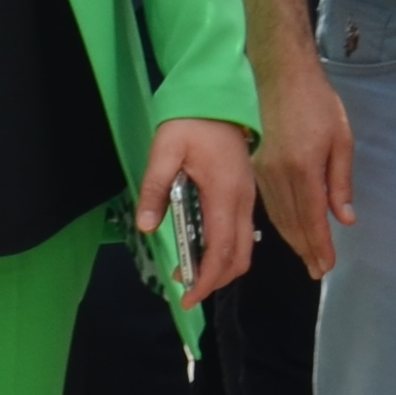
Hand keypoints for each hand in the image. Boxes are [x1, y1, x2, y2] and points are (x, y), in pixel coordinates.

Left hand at [137, 116, 258, 304]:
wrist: (218, 97)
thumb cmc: (191, 121)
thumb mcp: (165, 150)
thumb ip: (155, 188)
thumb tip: (147, 226)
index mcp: (225, 194)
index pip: (221, 250)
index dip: (206, 279)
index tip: (188, 297)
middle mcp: (243, 201)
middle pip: (239, 257)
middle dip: (215, 280)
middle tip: (186, 289)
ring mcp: (248, 197)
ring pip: (244, 247)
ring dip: (221, 266)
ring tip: (190, 270)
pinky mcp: (245, 193)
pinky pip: (241, 232)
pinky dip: (225, 250)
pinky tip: (201, 246)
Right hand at [255, 55, 356, 276]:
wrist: (280, 74)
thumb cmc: (317, 103)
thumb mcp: (341, 139)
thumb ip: (341, 182)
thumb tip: (344, 219)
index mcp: (304, 168)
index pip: (312, 218)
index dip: (320, 245)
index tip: (326, 266)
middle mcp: (279, 175)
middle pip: (292, 223)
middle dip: (306, 249)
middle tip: (317, 270)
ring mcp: (262, 171)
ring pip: (277, 216)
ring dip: (292, 240)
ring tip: (306, 257)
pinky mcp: (254, 165)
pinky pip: (267, 203)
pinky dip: (278, 222)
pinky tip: (287, 231)